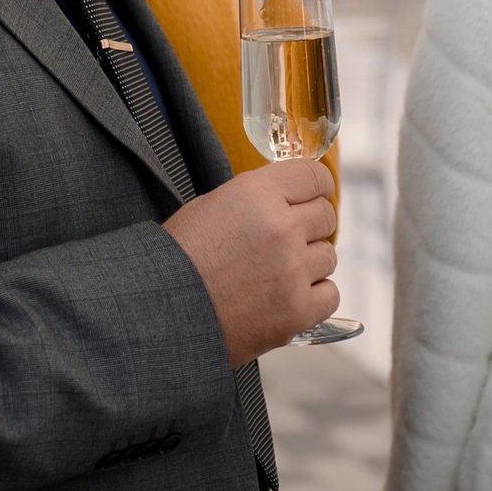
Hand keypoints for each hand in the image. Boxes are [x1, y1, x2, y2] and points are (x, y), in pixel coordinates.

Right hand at [162, 157, 339, 365]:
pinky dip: (314, 296)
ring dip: (309, 263)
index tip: (315, 195)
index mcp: (257, 195)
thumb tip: (287, 197)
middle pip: (326, 216)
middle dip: (310, 226)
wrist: (160, 314)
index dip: (316, 186)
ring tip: (277, 273)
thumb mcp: (209, 207)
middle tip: (288, 240)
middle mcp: (281, 228)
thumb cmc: (177, 262)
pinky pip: (330, 294)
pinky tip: (289, 296)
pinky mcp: (297, 310)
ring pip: (329, 256)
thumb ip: (256, 198)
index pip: (314, 176)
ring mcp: (292, 271)